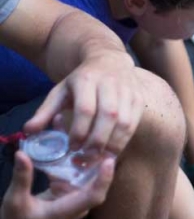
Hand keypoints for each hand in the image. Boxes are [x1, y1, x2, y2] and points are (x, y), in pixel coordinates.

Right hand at [0, 151, 114, 218]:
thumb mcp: (15, 201)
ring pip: (87, 182)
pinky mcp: (68, 199)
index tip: (108, 160)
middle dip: (97, 165)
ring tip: (85, 142)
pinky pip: (77, 182)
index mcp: (67, 210)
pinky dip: (75, 169)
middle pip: (95, 185)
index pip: (94, 196)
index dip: (104, 179)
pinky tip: (71, 153)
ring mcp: (74, 204)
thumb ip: (22, 178)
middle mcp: (76, 207)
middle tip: (95, 140)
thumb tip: (21, 154)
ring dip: (87, 164)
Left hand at [23, 56, 142, 154]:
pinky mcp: (139, 99)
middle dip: (97, 141)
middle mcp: (110, 83)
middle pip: (108, 116)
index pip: (86, 109)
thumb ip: (45, 112)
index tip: (72, 148)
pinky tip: (111, 151)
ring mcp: (128, 91)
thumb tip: (28, 132)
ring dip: (112, 144)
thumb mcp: (60, 91)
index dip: (79, 131)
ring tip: (99, 158)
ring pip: (124, 122)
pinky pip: (134, 124)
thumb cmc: (82, 81)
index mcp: (87, 80)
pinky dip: (123, 141)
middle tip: (85, 158)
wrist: (110, 60)